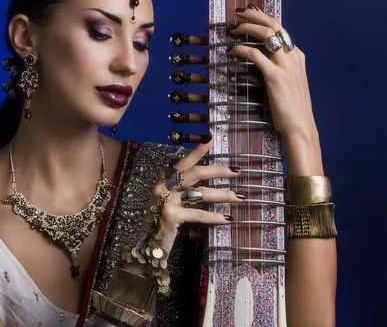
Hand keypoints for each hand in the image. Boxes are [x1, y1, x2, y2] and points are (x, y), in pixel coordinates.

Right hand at [152, 139, 244, 255]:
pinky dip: (214, 216)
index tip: (211, 139)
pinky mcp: (170, 215)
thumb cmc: (160, 226)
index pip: (183, 163)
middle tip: (237, 170)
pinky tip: (227, 218)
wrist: (147, 248)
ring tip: (239, 197)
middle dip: (218, 170)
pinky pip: (198, 213)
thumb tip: (196, 175)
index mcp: (163, 182)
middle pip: (195, 173)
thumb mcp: (167, 202)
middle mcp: (162, 187)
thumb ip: (177, 188)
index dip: (197, 151)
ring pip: (201, 194)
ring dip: (223, 194)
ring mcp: (165, 200)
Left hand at [229, 5, 316, 140]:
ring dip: (247, 28)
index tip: (250, 14)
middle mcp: (293, 57)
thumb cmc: (292, 109)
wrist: (300, 126)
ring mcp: (285, 65)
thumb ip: (280, 69)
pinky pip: (255, 55)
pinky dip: (242, 49)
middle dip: (255, 15)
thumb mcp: (289, 83)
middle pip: (274, 25)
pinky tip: (233, 51)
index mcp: (297, 57)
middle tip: (240, 13)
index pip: (280, 29)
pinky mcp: (275, 76)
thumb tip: (263, 61)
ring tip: (233, 29)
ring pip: (266, 34)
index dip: (264, 19)